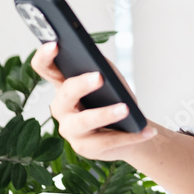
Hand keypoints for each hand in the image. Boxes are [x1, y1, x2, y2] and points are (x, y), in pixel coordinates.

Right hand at [31, 42, 157, 160]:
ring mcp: (70, 130)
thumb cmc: (114, 98)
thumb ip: (101, 67)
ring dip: (106, 114)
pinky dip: (132, 135)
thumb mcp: (109, 79)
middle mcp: (61, 108)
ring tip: (125, 108)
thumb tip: (99, 63)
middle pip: (64, 94)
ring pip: (85, 121)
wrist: (128, 129)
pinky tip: (149, 131)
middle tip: (99, 77)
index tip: (54, 44)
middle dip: (81, 85)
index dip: (44, 56)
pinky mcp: (84, 149)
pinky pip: (108, 141)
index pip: (44, 68)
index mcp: (62, 85)